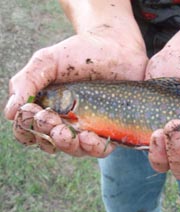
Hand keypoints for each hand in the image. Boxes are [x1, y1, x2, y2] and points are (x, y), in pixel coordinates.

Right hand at [5, 31, 147, 156]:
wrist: (117, 45)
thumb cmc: (81, 53)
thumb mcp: (49, 61)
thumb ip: (28, 81)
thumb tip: (10, 113)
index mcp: (48, 107)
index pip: (31, 128)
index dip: (26, 128)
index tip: (32, 114)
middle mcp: (68, 121)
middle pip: (52, 141)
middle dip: (48, 135)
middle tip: (50, 120)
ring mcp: (90, 126)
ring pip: (76, 148)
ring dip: (68, 145)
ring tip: (66, 133)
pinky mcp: (111, 128)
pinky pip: (103, 147)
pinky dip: (94, 148)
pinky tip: (90, 138)